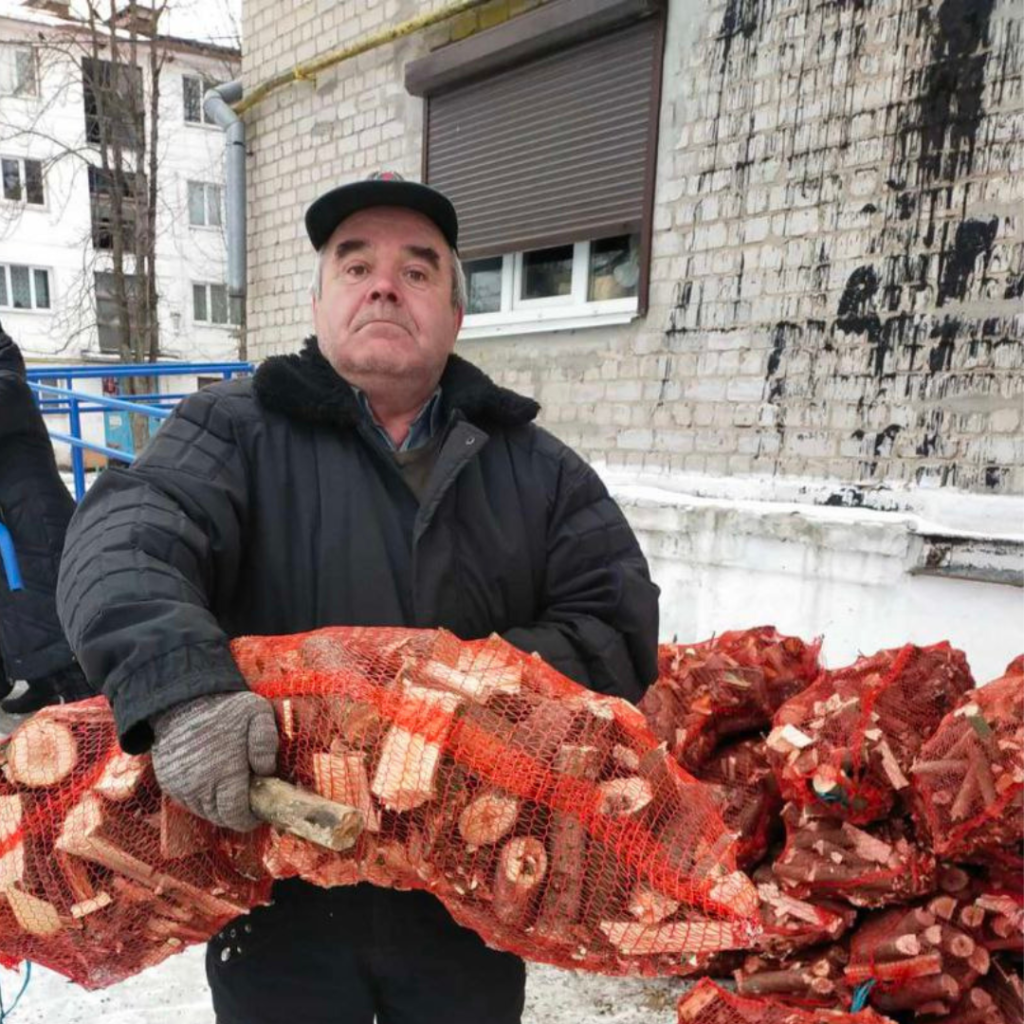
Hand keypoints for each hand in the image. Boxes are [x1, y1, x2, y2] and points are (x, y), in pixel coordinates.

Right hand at [151, 690, 277, 830]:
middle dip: (237, 811)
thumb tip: (266, 771)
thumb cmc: (224, 707)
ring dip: (219, 805)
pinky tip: (213, 779)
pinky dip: (202, 797)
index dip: (250, 818)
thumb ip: (266, 741)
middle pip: (221, 817)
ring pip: (205, 812)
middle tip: (248, 794)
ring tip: (231, 784)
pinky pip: (189, 802)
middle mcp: (198, 786)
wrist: (182, 699)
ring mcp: (179, 786)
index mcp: (223, 773)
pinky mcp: (168, 783)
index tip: (259, 809)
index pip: (236, 816)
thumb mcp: (256, 713)